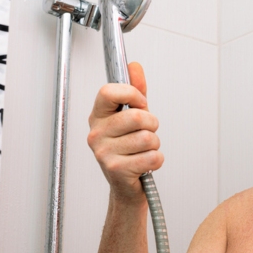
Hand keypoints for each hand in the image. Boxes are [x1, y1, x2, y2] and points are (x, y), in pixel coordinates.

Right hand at [87, 62, 163, 202]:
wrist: (126, 186)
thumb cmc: (129, 148)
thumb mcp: (132, 116)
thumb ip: (135, 91)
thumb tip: (134, 66)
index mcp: (98, 116)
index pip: (109, 91)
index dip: (132, 93)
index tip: (141, 103)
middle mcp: (96, 133)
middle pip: (137, 116)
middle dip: (152, 125)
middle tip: (146, 133)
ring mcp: (103, 152)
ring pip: (148, 138)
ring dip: (155, 145)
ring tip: (143, 150)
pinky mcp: (116, 169)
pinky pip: (153, 157)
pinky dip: (156, 161)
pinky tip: (144, 164)